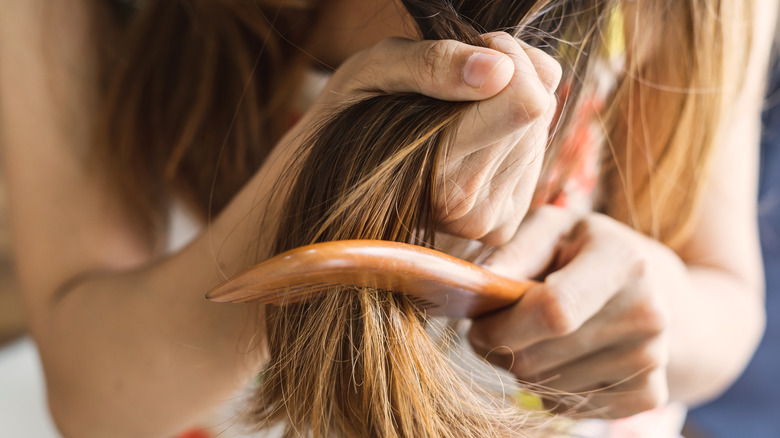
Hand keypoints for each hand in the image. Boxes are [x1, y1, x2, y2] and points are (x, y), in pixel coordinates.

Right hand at [293, 33, 560, 245]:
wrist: (331, 185)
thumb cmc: (350, 117)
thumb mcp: (375, 68)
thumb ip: (433, 63)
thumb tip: (499, 70)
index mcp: (435, 166)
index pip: (526, 101)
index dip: (502, 60)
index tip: (465, 56)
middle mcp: (465, 206)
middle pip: (538, 110)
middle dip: (504, 82)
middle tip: (453, 88)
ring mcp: (485, 222)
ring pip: (539, 131)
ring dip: (505, 109)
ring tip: (453, 117)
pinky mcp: (499, 227)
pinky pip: (535, 158)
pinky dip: (508, 138)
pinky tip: (468, 141)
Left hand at [468, 206, 689, 417]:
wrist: (652, 286)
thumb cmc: (583, 251)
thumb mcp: (551, 230)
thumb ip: (514, 251)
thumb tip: (480, 283)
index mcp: (621, 261)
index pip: (553, 310)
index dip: (503, 326)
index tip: (478, 325)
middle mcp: (646, 312)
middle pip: (541, 358)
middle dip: (502, 350)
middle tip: (496, 330)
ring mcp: (651, 357)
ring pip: (549, 388)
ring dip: (524, 370)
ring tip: (535, 338)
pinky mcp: (650, 393)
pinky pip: (570, 408)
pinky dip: (551, 391)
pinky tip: (562, 359)